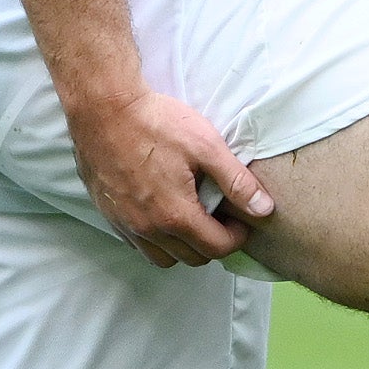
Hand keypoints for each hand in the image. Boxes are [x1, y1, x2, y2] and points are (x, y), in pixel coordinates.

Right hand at [66, 85, 273, 267]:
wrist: (103, 110)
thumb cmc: (156, 123)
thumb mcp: (206, 146)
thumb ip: (237, 181)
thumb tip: (264, 209)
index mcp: (175, 214)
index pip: (216, 248)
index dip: (237, 237)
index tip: (241, 220)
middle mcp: (148, 229)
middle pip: (192, 258)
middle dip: (213, 243)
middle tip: (221, 217)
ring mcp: (125, 224)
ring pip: (163, 257)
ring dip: (184, 246)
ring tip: (193, 217)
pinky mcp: (109, 215)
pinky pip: (138, 244)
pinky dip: (157, 239)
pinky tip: (164, 212)